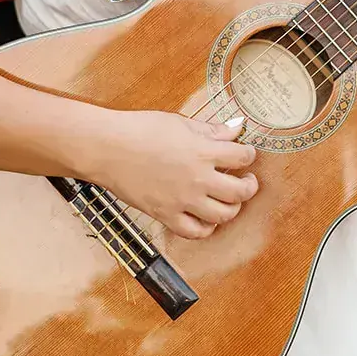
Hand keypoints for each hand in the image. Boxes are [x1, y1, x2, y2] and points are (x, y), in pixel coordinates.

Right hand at [87, 111, 257, 239]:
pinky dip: (206, 228)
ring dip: (232, 208)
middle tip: (248, 181)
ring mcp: (182, 200)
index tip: (246, 154)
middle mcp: (198, 179)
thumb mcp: (179, 123)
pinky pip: (194, 232)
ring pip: (223, 215)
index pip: (242, 157)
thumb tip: (235, 129)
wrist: (107, 148)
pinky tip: (207, 219)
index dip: (249, 155)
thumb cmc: (139, 130)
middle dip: (249, 186)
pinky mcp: (165, 215)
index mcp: (203, 152)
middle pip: (240, 191)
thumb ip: (210, 130)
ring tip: (230, 200)